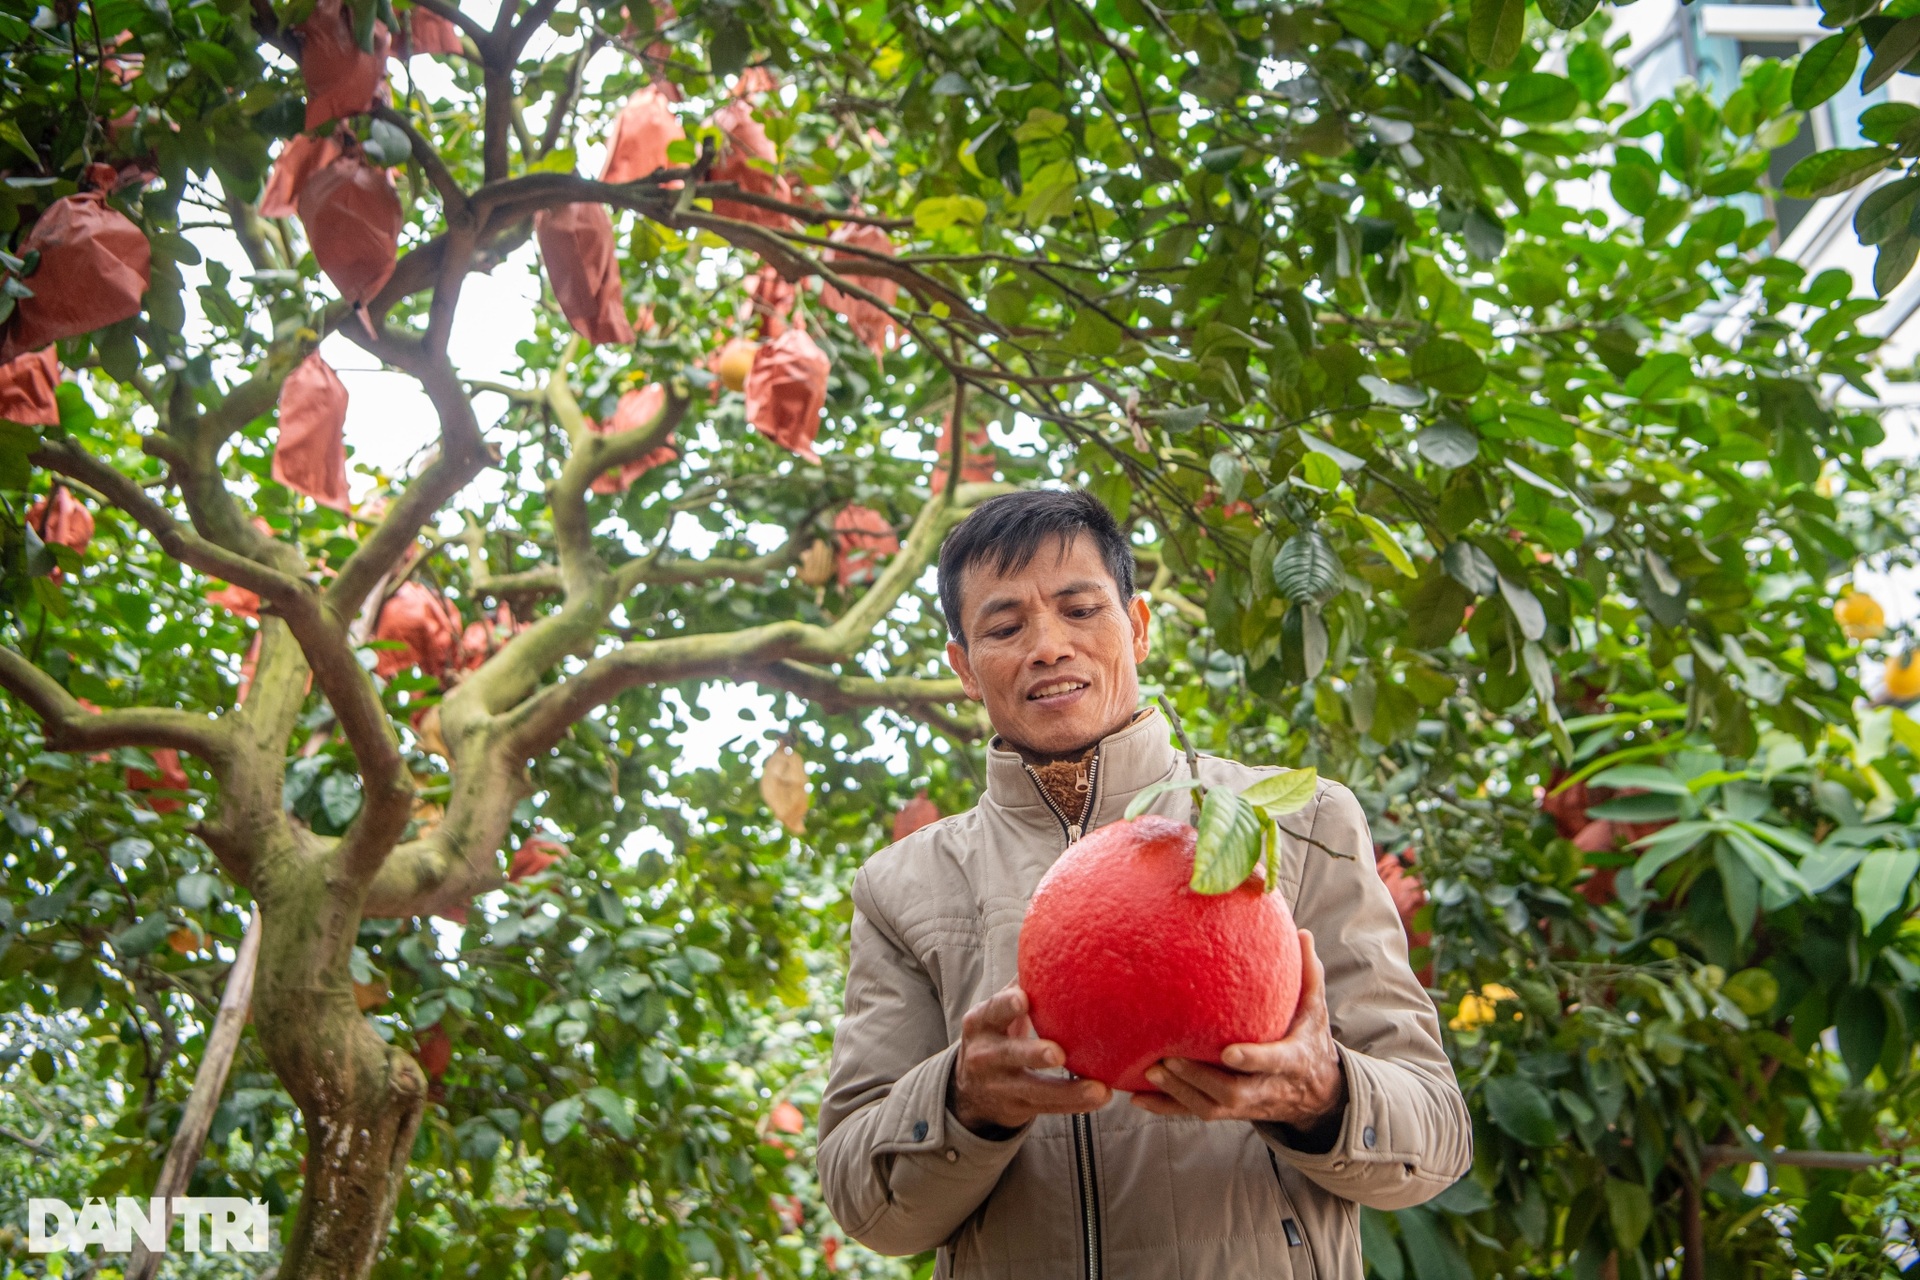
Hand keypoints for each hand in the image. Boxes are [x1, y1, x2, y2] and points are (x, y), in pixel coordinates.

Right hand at [949, 984, 1110, 1134]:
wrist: (971, 1089)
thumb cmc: (997, 1033)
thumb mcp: (997, 1010)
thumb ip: (1021, 981)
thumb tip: (1052, 934)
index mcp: (981, 1022)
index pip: (992, 1011)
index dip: (1005, 1006)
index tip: (1023, 999)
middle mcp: (986, 1056)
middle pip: (1009, 1055)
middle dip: (1032, 1054)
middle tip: (1058, 1053)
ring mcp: (1001, 1086)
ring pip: (1036, 1090)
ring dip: (1069, 1091)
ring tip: (1099, 1090)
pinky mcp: (1018, 1108)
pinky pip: (1050, 1108)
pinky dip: (1076, 1103)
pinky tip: (1103, 1096)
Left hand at [1130, 930, 1346, 1130]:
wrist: (1313, 1094)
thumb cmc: (1308, 1040)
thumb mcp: (1316, 1011)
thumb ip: (1309, 976)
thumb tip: (1302, 933)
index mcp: (1291, 1061)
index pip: (1273, 1062)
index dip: (1252, 1060)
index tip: (1228, 1053)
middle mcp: (1266, 1087)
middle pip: (1232, 1092)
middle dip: (1199, 1079)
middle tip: (1169, 1059)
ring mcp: (1245, 1104)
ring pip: (1210, 1107)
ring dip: (1178, 1092)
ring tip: (1150, 1070)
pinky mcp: (1227, 1110)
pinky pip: (1194, 1112)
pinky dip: (1166, 1107)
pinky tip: (1136, 1097)